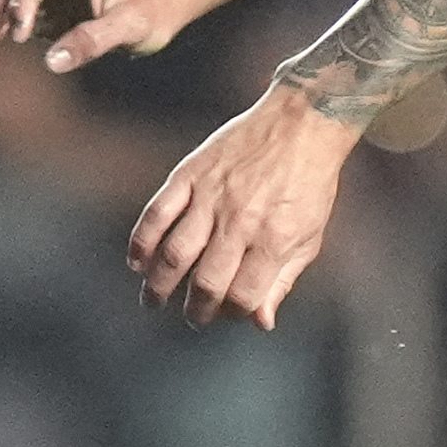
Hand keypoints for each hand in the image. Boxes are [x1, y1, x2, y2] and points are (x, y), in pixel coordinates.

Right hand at [129, 91, 356, 329]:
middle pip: (206, 282)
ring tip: (154, 300)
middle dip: (196, 310)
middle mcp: (240, 222)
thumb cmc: (310, 184)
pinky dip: (142, 241)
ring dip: (159, 285)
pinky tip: (137, 262)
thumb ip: (283, 281)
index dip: (231, 314)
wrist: (302, 124)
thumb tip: (260, 323)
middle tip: (192, 316)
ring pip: (175, 253)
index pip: (242, 296)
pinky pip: (158, 213)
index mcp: (274, 240)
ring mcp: (212, 197)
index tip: (226, 313)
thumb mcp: (310, 236)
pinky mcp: (191, 174)